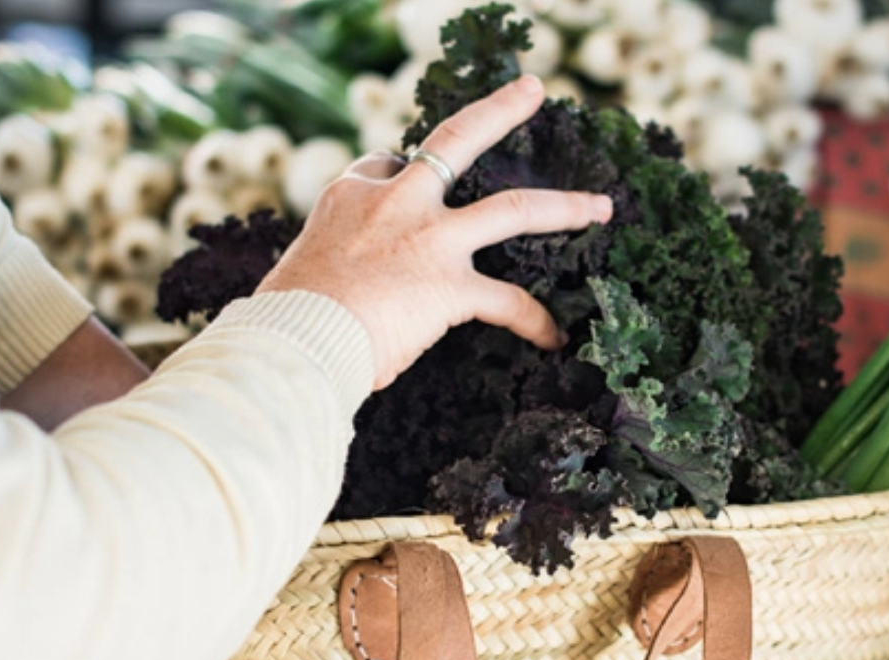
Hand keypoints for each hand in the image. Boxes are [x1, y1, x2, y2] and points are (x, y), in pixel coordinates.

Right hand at [255, 75, 613, 389]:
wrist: (295, 339)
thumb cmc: (289, 319)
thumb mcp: (301, 270)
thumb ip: (334, 264)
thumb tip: (333, 295)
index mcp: (352, 194)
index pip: (389, 168)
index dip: (405, 180)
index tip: (413, 192)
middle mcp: (397, 202)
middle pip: (458, 142)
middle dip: (502, 111)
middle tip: (532, 91)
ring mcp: (430, 239)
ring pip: (513, 210)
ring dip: (564, 206)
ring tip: (599, 206)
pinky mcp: (451, 285)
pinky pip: (508, 301)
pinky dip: (534, 321)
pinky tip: (554, 336)